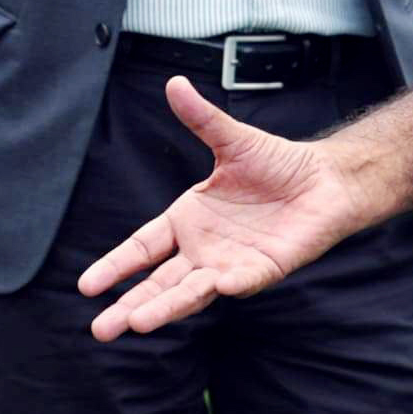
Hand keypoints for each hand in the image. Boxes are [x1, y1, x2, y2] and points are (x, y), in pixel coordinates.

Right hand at [78, 74, 367, 339]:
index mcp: (187, 220)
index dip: (116, 267)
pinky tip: (215, 289)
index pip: (142, 248)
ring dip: (165, 308)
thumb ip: (202, 118)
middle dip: (129, 305)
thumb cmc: (279, 163)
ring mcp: (230, 264)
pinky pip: (241, 281)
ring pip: (190, 292)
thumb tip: (175, 83)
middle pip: (158, 283)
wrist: (325, 179)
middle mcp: (203, 249)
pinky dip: (227, 286)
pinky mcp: (262, 270)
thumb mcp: (233, 139)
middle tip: (100, 330)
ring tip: (137, 325)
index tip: (87, 286)